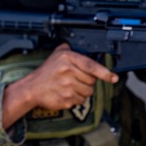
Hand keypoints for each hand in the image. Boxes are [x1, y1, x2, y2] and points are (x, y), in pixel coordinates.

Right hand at [2, 43, 117, 127]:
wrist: (32, 88)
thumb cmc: (45, 73)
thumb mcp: (55, 55)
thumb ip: (68, 48)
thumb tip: (79, 44)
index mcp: (67, 59)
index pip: (91, 66)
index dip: (105, 72)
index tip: (113, 77)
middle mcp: (68, 72)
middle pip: (92, 80)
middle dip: (88, 81)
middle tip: (77, 79)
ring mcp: (68, 87)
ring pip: (88, 92)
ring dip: (83, 90)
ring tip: (72, 86)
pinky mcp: (67, 99)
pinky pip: (81, 101)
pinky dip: (77, 99)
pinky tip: (68, 93)